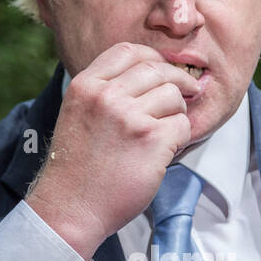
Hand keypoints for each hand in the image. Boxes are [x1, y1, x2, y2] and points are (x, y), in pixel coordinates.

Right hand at [26, 42, 199, 260]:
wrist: (71, 209)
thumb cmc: (76, 169)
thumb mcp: (77, 115)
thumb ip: (103, 93)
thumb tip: (144, 76)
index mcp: (86, 86)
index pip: (128, 51)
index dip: (152, 57)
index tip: (163, 70)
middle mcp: (107, 96)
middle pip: (156, 69)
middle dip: (177, 79)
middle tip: (189, 91)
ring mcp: (130, 118)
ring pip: (173, 96)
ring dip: (177, 113)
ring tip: (166, 132)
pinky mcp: (151, 140)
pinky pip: (182, 125)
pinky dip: (180, 138)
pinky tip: (166, 151)